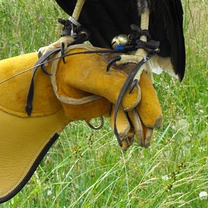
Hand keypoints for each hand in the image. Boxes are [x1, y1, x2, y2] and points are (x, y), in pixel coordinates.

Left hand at [46, 43, 162, 148]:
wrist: (55, 78)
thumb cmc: (71, 70)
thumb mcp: (89, 75)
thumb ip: (111, 86)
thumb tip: (134, 101)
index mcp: (125, 65)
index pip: (142, 85)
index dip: (149, 103)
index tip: (152, 122)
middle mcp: (128, 79)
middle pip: (143, 101)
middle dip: (145, 121)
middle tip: (145, 139)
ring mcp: (122, 94)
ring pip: (134, 113)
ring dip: (137, 129)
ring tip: (138, 143)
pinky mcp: (113, 106)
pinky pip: (123, 119)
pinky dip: (125, 130)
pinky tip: (125, 141)